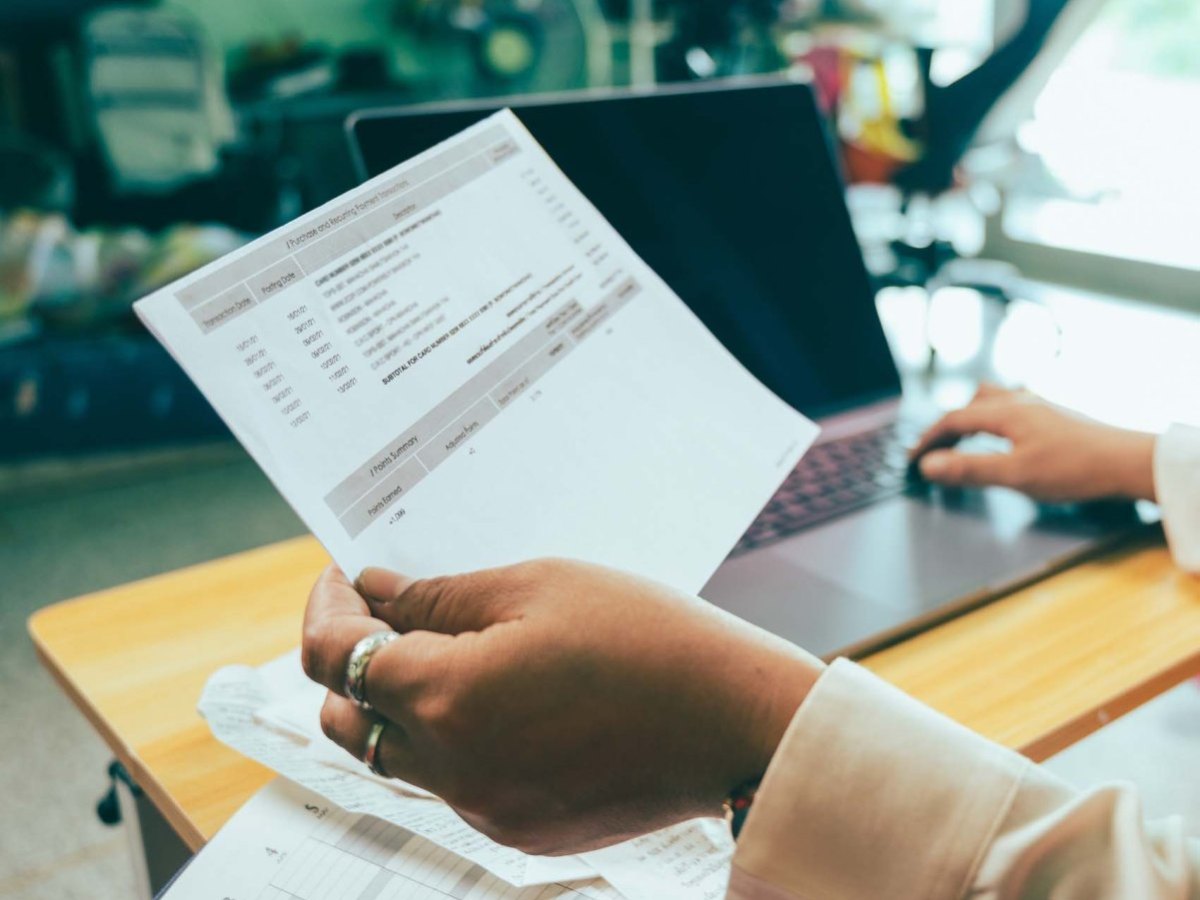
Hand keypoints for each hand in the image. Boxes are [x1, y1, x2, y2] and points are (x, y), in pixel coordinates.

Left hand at [301, 559, 822, 854]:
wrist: (734, 720)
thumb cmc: (647, 639)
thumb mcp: (535, 586)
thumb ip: (438, 595)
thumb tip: (377, 593)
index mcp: (444, 698)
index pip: (333, 655)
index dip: (327, 607)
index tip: (345, 578)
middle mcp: (451, 768)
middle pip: (346, 718)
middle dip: (348, 661)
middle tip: (388, 612)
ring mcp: (484, 808)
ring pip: (396, 756)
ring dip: (396, 704)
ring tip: (445, 649)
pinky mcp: (519, 828)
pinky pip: (453, 783)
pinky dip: (450, 738)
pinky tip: (499, 696)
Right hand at [910, 384, 1156, 501]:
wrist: (1129, 462)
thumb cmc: (1075, 468)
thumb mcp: (1015, 475)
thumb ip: (969, 469)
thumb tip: (929, 465)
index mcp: (1006, 413)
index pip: (953, 419)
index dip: (928, 439)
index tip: (913, 458)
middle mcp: (1021, 401)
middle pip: (971, 403)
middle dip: (947, 425)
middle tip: (934, 449)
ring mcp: (1041, 405)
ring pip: (994, 401)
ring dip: (971, 417)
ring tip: (963, 438)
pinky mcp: (1056, 415)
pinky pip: (1013, 408)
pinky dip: (994, 420)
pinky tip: (1005, 437)